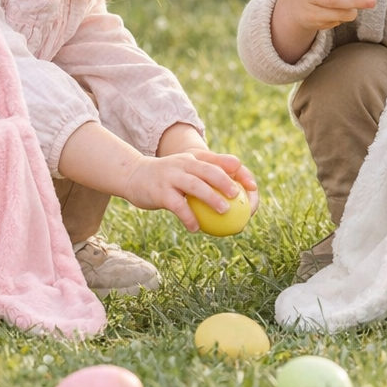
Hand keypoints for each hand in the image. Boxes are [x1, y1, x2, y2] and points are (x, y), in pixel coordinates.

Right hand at [121, 150, 258, 232]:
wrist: (133, 176)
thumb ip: (206, 176)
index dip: (238, 171)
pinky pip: (178, 206)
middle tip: (239, 195)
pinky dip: (189, 217)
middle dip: (226, 181)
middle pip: (209, 170)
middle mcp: (184, 163)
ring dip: (212, 198)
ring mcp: (171, 177)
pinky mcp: (160, 192)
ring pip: (195, 186)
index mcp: (193, 158)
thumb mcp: (186, 169)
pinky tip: (196, 229)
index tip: (253, 186)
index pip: (219, 161)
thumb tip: (236, 193)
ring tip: (225, 211)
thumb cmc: (167, 177)